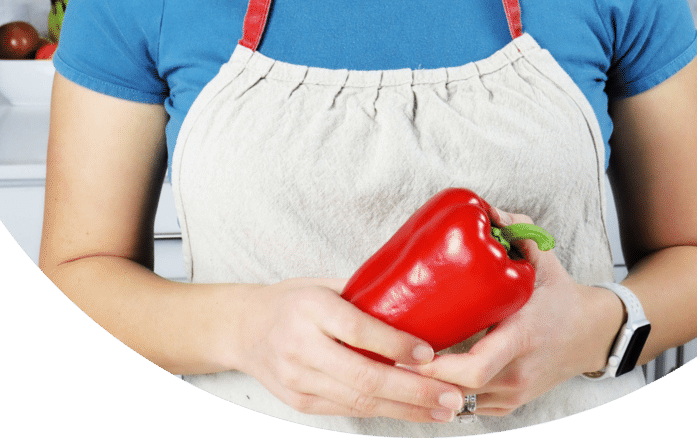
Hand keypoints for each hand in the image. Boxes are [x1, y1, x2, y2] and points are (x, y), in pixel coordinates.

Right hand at [233, 277, 465, 421]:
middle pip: (363, 376)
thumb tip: (417, 293)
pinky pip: (347, 410)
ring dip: (406, 409)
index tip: (431, 352)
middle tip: (451, 396)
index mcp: (310, 308)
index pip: (358, 330)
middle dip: (413, 391)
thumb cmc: (293, 300)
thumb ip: (363, 293)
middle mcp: (301, 346)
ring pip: (359, 401)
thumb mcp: (323, 284)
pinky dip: (384, 412)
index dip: (396, 344)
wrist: (244, 329)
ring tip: (443, 410)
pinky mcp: (300, 402)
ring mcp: (298, 379)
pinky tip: (412, 412)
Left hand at [408, 211, 624, 415]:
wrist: (592, 335)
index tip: (409, 350)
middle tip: (389, 356)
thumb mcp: (543, 258)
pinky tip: (424, 377)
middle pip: (459, 391)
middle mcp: (517, 373)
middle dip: (421, 380)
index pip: (476, 367)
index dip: (436, 367)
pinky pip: (471, 407)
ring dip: (430, 389)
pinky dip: (446, 395)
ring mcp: (514, 394)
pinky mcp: (510, 404)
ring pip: (460, 403)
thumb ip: (516, 230)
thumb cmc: (561, 295)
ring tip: (398, 366)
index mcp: (522, 336)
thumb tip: (486, 209)